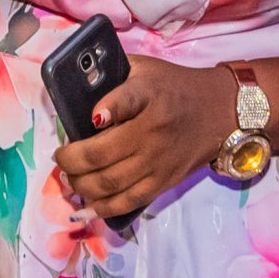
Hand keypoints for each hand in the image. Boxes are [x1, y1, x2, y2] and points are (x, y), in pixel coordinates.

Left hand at [52, 55, 239, 222]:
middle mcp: (151, 132)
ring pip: (110, 183)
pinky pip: (129, 201)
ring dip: (81, 185)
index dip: (106, 110)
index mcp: (148, 96)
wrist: (218, 110)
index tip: (91, 119)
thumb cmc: (173, 87)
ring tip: (69, 178)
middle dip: (70, 162)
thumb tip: (76, 89)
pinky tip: (86, 207)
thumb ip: (114, 78)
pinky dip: (103, 208)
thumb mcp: (145, 69)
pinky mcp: (164, 181)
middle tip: (60, 158)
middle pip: (102, 155)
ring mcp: (158, 162)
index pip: (125, 100)